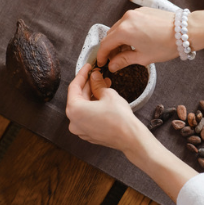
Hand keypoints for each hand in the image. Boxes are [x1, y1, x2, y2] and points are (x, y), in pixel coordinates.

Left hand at [66, 64, 197, 202]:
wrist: (129, 137)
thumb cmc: (119, 117)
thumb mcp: (108, 94)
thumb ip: (98, 84)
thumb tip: (94, 76)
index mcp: (74, 110)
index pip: (74, 87)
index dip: (82, 74)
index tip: (88, 67)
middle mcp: (73, 121)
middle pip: (78, 97)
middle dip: (89, 85)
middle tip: (98, 74)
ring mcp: (80, 130)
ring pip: (83, 107)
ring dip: (92, 95)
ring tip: (104, 84)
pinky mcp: (88, 134)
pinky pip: (87, 116)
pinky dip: (93, 106)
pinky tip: (104, 98)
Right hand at [97, 7, 177, 71]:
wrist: (185, 30)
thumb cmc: (166, 45)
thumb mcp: (143, 57)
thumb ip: (124, 60)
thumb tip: (112, 65)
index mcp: (124, 31)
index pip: (106, 44)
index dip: (102, 55)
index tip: (102, 63)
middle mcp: (126, 19)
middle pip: (111, 35)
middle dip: (110, 48)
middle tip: (113, 60)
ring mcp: (134, 13)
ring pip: (119, 27)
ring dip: (119, 39)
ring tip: (125, 51)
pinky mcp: (143, 10)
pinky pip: (129, 21)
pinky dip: (127, 31)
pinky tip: (134, 40)